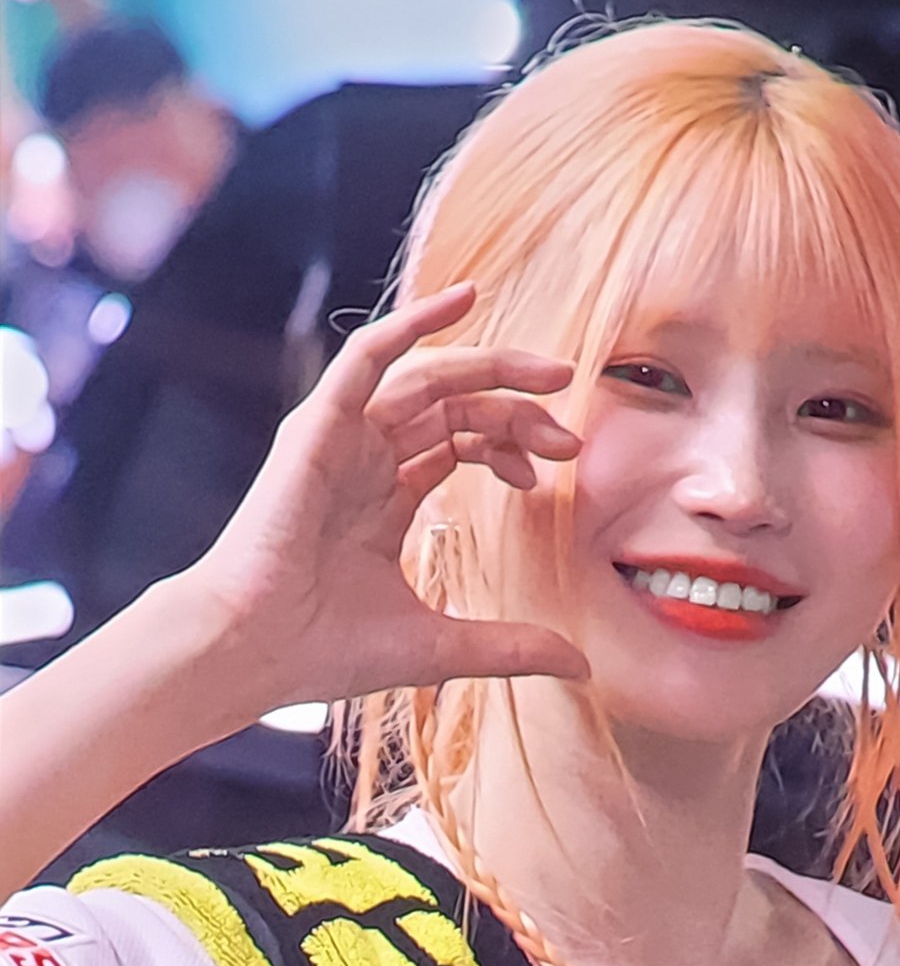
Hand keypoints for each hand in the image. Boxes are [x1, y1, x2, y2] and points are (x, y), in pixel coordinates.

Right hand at [180, 283, 590, 715]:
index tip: (558, 468)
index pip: (459, 444)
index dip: (512, 446)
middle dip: (517, 411)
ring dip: (492, 368)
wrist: (253, 651)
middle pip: (453, 408)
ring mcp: (341, 440)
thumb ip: (510, 645)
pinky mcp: (319, 426)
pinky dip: (413, 324)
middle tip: (570, 437)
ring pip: (426, 379)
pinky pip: (368, 356)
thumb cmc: (324, 652)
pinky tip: (464, 300)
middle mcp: (365, 461)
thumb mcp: (441, 644)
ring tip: (551, 374)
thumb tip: (579, 666)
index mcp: (385, 500)